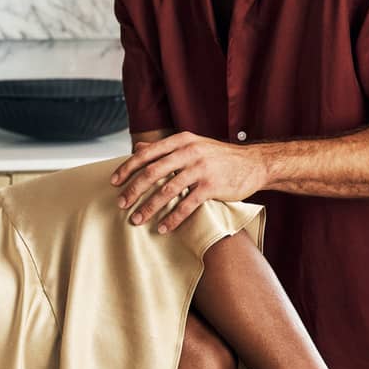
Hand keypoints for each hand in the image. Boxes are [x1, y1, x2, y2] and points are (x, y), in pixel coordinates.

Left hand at [110, 132, 269, 231]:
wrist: (254, 163)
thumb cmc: (218, 156)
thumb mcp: (192, 145)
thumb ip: (165, 148)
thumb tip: (137, 148)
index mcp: (181, 140)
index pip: (147, 154)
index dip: (127, 168)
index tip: (114, 182)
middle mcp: (190, 152)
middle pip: (152, 172)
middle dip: (133, 190)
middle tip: (121, 204)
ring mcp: (202, 168)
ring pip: (167, 190)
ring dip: (149, 207)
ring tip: (137, 220)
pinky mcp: (213, 186)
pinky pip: (187, 205)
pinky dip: (173, 218)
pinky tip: (163, 227)